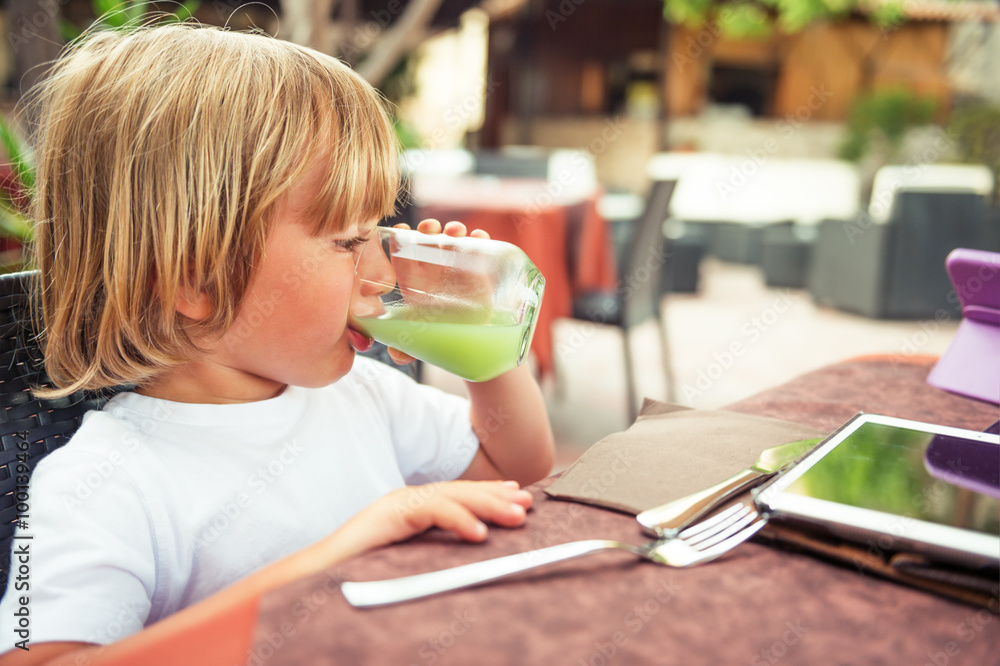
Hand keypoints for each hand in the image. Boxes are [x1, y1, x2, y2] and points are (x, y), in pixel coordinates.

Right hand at [332, 480, 531, 554]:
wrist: (313, 575)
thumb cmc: (353, 573)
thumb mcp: (403, 561)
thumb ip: (429, 555)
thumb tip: (464, 559)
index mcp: (409, 509)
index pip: (454, 495)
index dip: (486, 494)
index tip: (516, 495)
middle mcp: (404, 500)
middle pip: (458, 492)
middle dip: (496, 497)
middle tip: (527, 505)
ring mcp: (395, 504)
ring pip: (450, 496)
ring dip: (487, 506)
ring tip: (515, 517)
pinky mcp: (387, 514)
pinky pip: (430, 511)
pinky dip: (457, 519)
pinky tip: (479, 532)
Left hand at [384, 219, 491, 365]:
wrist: (471, 342)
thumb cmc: (440, 336)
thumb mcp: (421, 342)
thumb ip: (407, 348)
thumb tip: (397, 356)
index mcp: (414, 281)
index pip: (402, 254)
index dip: (399, 240)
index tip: (399, 232)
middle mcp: (434, 270)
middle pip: (427, 240)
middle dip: (427, 229)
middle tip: (430, 230)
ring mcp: (457, 266)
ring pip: (453, 239)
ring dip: (453, 229)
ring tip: (456, 232)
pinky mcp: (480, 269)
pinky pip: (480, 247)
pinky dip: (480, 238)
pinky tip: (479, 237)